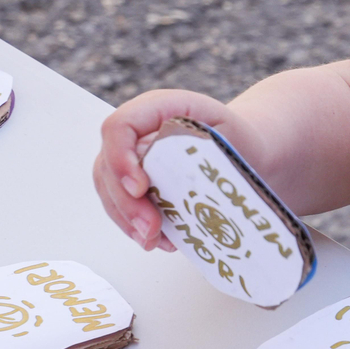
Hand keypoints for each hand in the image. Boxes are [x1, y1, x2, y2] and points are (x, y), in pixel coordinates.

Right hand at [93, 89, 237, 251]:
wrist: (242, 148)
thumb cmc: (236, 140)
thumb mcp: (229, 138)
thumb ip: (197, 153)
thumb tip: (169, 185)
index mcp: (158, 108)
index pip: (120, 126)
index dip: (120, 158)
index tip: (140, 188)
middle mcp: (136, 130)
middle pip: (107, 164)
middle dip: (125, 202)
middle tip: (150, 228)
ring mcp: (129, 156)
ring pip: (107, 189)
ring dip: (126, 219)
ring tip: (152, 240)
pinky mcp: (132, 182)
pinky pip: (119, 204)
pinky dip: (133, 226)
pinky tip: (158, 240)